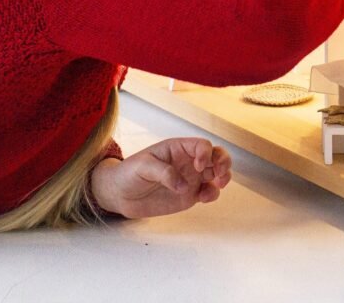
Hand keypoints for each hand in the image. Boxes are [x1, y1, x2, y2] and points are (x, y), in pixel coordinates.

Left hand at [90, 138, 231, 218]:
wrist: (120, 194)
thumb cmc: (129, 173)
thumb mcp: (143, 166)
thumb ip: (164, 172)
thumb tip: (184, 186)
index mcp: (179, 148)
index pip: (202, 145)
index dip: (205, 153)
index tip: (197, 166)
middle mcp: (189, 161)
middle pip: (216, 155)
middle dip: (224, 161)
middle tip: (220, 173)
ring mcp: (191, 178)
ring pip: (217, 173)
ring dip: (224, 177)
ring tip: (219, 184)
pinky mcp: (190, 195)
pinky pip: (208, 192)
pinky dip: (212, 194)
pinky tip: (204, 198)